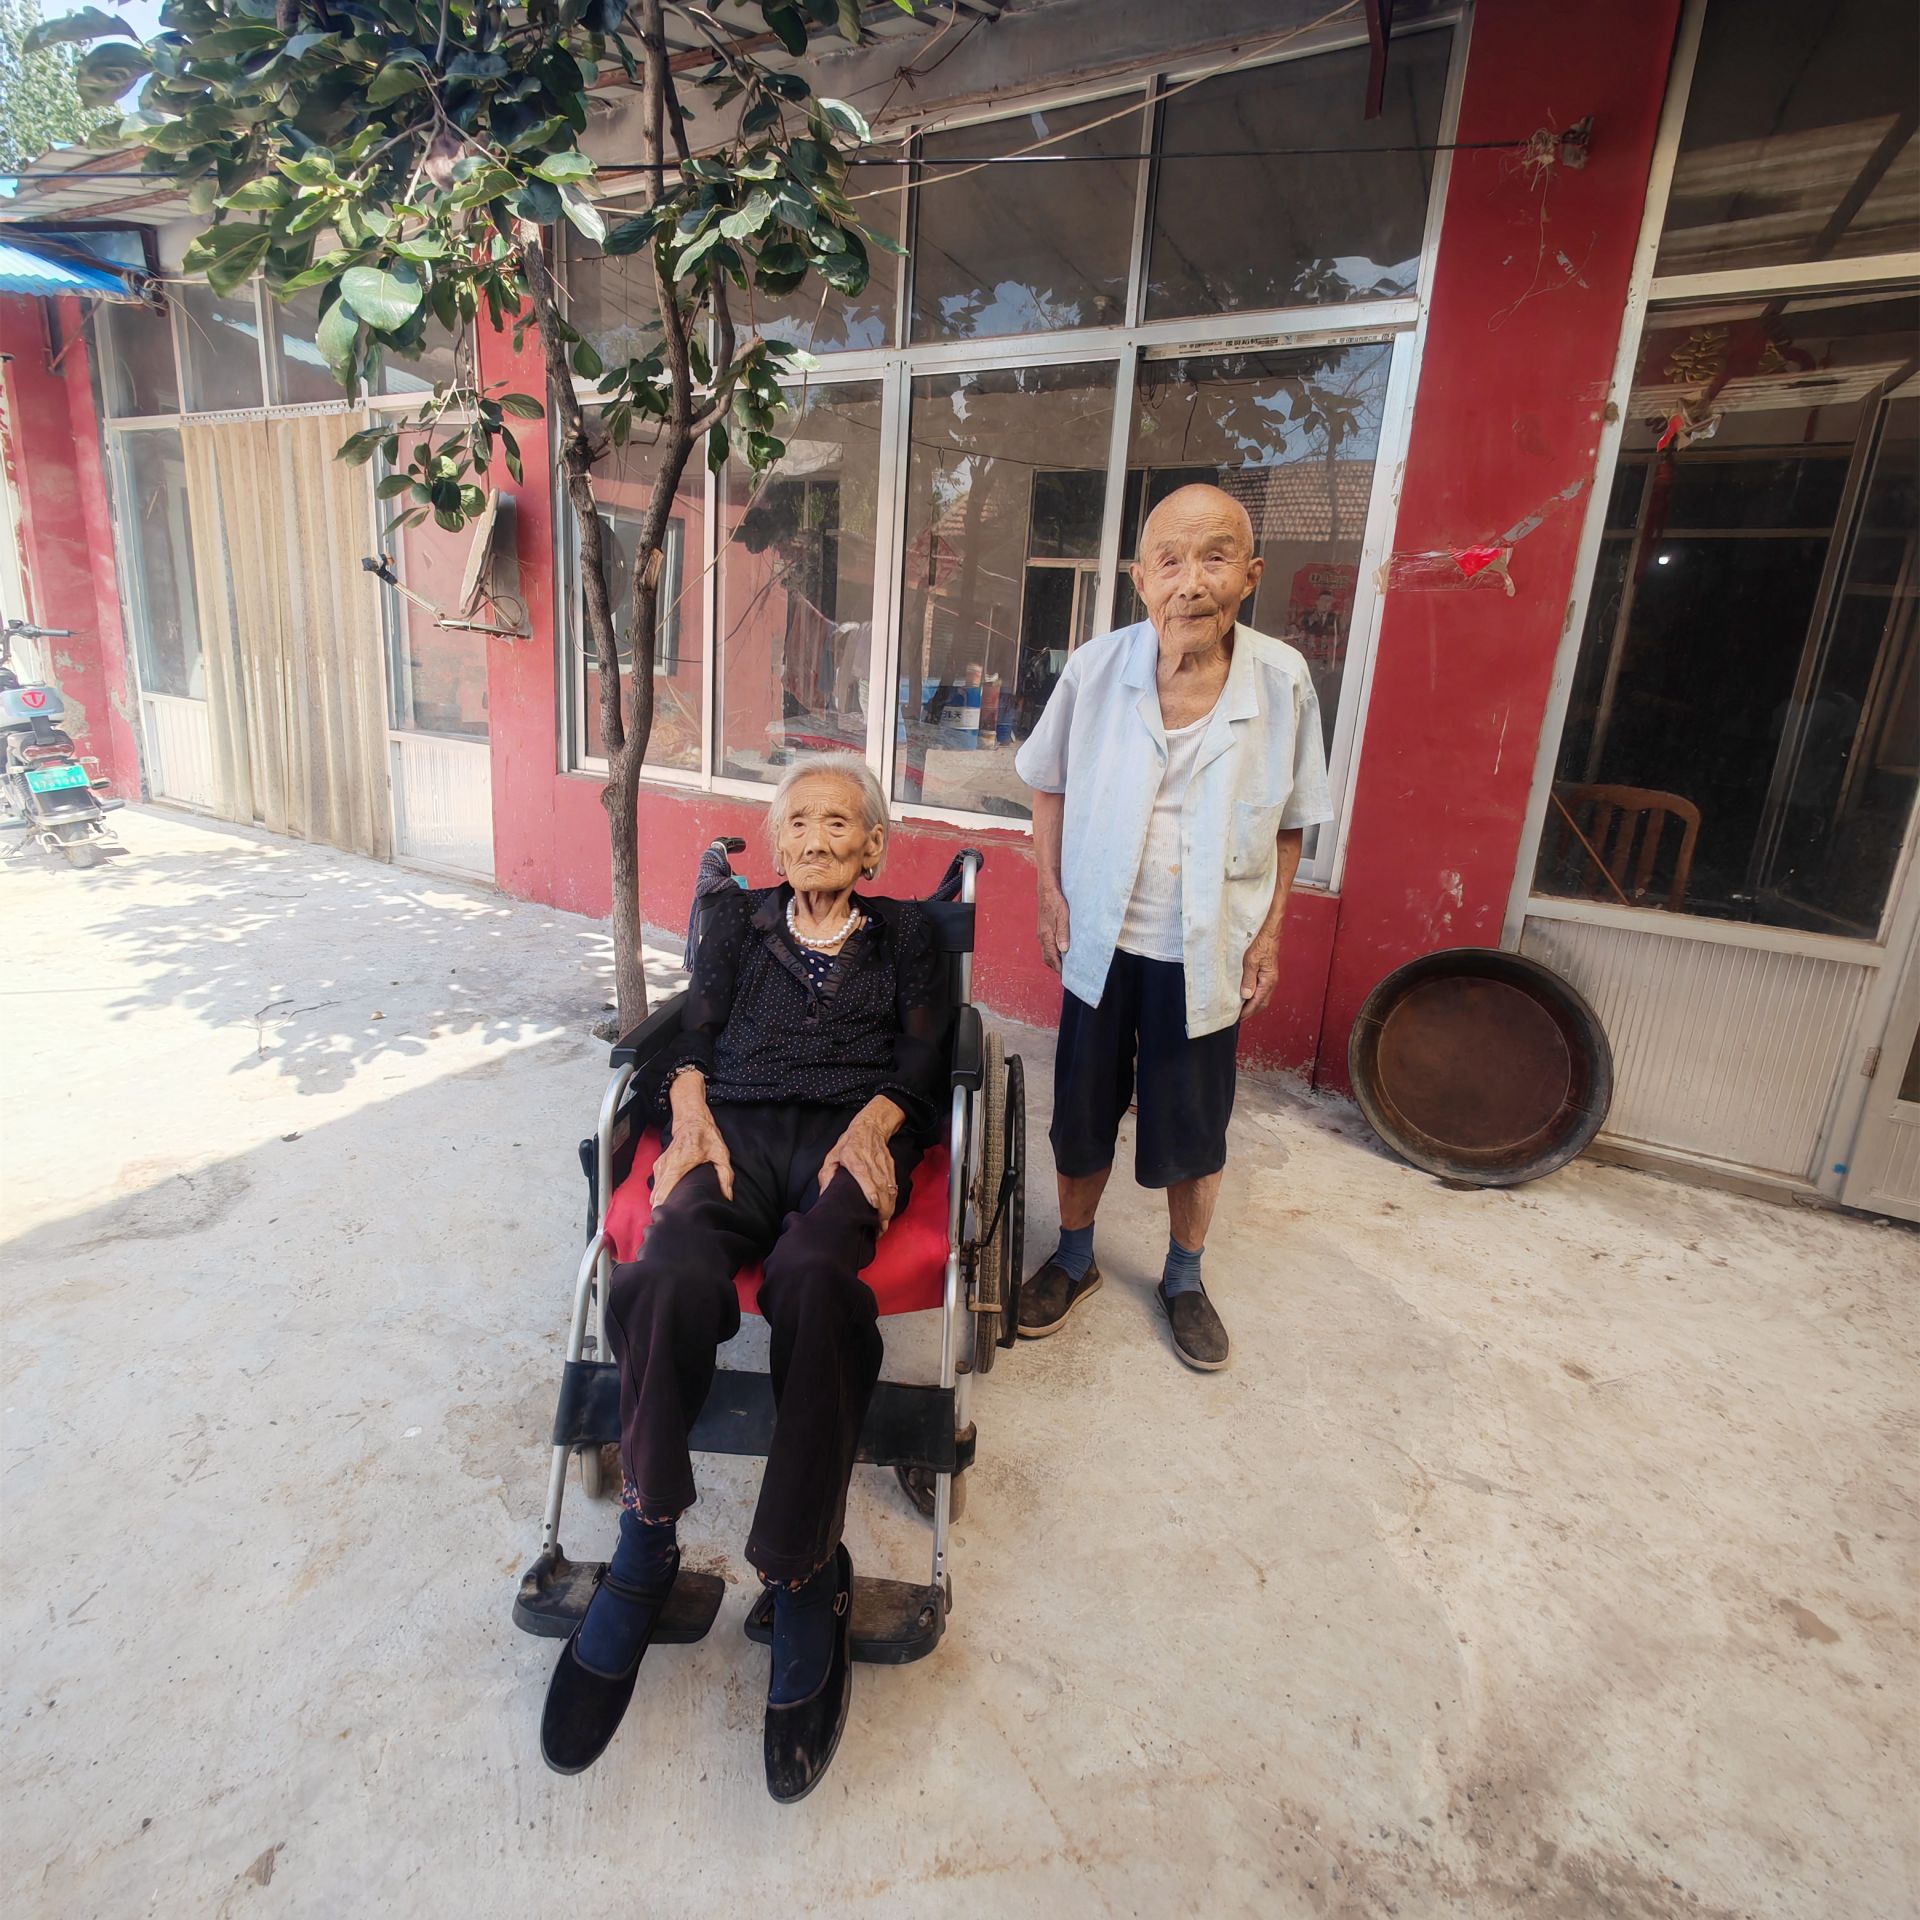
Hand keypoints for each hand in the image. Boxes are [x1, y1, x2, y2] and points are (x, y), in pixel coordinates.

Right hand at [652, 1076, 733, 1209]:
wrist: (692, 1120)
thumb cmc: (706, 1136)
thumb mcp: (721, 1154)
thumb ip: (725, 1176)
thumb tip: (727, 1197)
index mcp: (679, 1164)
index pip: (664, 1191)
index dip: (665, 1208)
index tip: (671, 1220)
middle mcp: (665, 1166)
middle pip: (656, 1196)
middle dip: (663, 1210)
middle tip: (674, 1222)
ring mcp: (659, 1166)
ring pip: (654, 1193)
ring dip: (661, 1203)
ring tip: (673, 1215)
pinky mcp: (659, 1167)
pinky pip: (656, 1186)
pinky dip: (661, 1195)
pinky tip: (671, 1202)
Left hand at [819, 1098, 904, 1226]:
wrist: (870, 1126)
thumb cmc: (849, 1143)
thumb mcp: (832, 1156)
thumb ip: (827, 1176)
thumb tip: (824, 1194)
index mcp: (856, 1163)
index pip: (868, 1180)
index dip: (872, 1195)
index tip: (873, 1211)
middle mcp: (872, 1166)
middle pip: (882, 1190)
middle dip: (883, 1212)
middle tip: (879, 1230)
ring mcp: (884, 1167)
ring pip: (890, 1191)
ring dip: (889, 1210)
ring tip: (884, 1226)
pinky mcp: (891, 1168)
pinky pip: (894, 1187)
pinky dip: (892, 1201)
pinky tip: (888, 1212)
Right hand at [1037, 887, 1070, 974]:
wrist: (1047, 890)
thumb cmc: (1056, 902)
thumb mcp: (1063, 917)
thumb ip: (1063, 934)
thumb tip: (1064, 950)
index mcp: (1046, 936)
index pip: (1052, 958)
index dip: (1058, 968)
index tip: (1065, 976)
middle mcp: (1042, 937)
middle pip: (1047, 958)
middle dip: (1055, 967)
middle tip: (1065, 973)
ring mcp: (1041, 933)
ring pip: (1046, 952)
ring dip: (1053, 960)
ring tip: (1063, 964)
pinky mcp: (1043, 929)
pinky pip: (1046, 945)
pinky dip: (1052, 952)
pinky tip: (1060, 950)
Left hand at [1239, 929, 1281, 1014]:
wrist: (1269, 934)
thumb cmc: (1261, 944)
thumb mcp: (1251, 961)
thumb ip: (1248, 979)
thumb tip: (1246, 995)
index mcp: (1268, 981)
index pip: (1257, 1002)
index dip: (1247, 1011)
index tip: (1238, 1017)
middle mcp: (1271, 982)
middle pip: (1262, 1003)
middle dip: (1251, 1012)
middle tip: (1239, 1017)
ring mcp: (1270, 979)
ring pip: (1263, 998)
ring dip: (1253, 1005)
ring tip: (1242, 1010)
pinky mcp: (1268, 974)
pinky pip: (1262, 990)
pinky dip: (1255, 997)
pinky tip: (1248, 996)